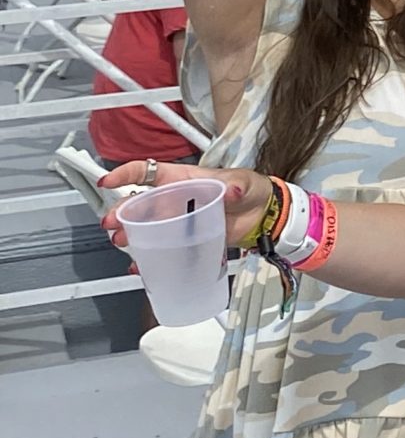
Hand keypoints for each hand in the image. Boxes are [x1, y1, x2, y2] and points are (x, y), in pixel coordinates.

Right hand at [98, 161, 272, 249]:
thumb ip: (236, 186)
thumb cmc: (249, 190)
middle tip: (113, 223)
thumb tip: (232, 189)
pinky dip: (148, 257)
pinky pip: (161, 248)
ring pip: (145, 226)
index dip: (126, 173)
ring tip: (122, 242)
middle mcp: (175, 199)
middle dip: (122, 212)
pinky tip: (141, 265)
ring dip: (130, 234)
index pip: (148, 172)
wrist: (262, 216)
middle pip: (140, 203)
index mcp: (183, 179)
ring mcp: (178, 221)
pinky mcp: (185, 240)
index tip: (109, 180)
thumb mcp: (242, 182)